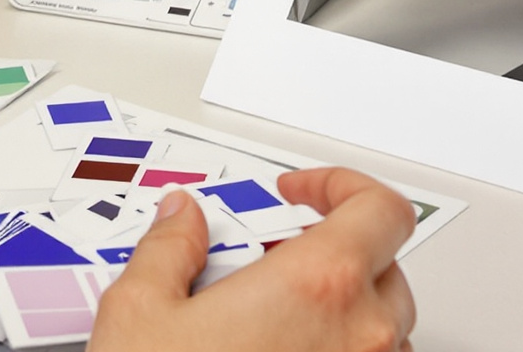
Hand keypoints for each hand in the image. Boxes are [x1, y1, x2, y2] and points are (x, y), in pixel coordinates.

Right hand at [89, 167, 417, 351]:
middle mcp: (363, 336)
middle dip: (329, 254)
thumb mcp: (140, 313)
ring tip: (268, 323)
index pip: (380, 208)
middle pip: (382, 266)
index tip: (301, 194)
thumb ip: (170, 248)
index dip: (341, 187)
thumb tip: (181, 220)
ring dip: (338, 315)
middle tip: (267, 263)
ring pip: (381, 330)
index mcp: (318, 286)